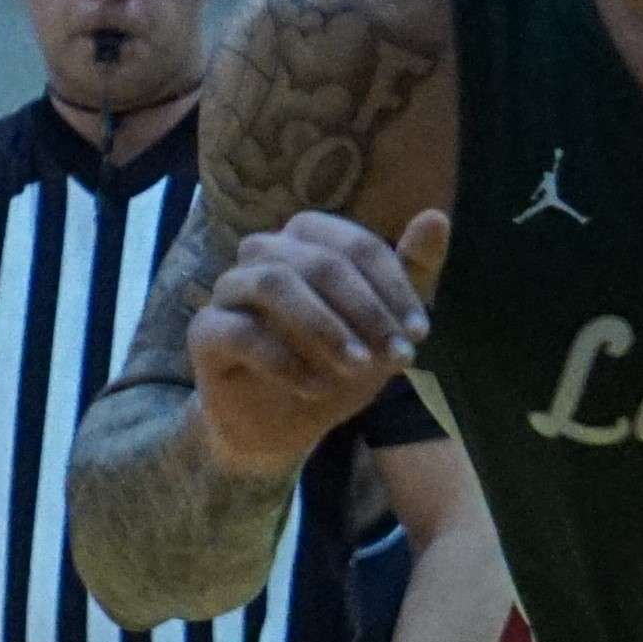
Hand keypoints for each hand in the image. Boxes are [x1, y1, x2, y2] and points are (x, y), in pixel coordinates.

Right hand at [188, 211, 447, 476]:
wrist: (280, 425)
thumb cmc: (333, 364)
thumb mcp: (383, 325)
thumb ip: (410, 273)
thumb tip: (436, 216)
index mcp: (306, 241)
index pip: (354, 244)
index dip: (392, 286)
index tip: (420, 334)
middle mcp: (264, 254)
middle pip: (316, 259)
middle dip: (365, 309)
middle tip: (396, 356)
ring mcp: (229, 289)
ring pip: (273, 282)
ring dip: (324, 326)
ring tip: (357, 365)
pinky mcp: (205, 332)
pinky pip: (241, 332)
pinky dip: (285, 360)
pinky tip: (317, 388)